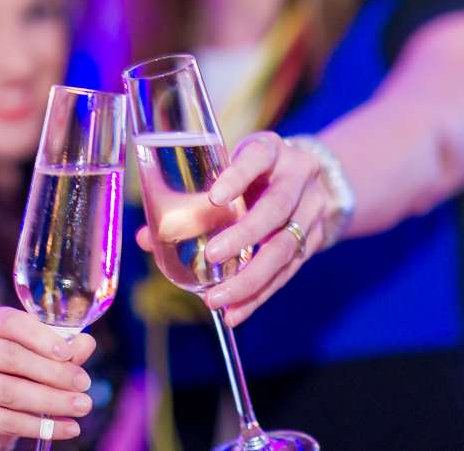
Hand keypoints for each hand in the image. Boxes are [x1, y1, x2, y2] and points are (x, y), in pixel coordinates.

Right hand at [0, 306, 95, 449]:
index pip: (10, 322)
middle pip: (10, 357)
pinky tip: (65, 428)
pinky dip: (39, 427)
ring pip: (9, 392)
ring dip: (51, 402)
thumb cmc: (6, 368)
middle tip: (83, 384)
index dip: (41, 337)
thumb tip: (85, 344)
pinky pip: (5, 422)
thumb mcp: (29, 349)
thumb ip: (57, 346)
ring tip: (80, 407)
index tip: (69, 353)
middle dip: (53, 372)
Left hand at [202, 132, 332, 325]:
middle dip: (244, 235)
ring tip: (217, 299)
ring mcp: (312, 210)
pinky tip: (235, 312)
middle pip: (276, 208)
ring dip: (250, 278)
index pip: (258, 156)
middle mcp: (298, 177)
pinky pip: (287, 272)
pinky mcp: (315, 241)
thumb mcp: (233, 167)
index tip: (215, 196)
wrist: (317, 178)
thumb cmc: (257, 171)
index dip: (238, 175)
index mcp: (272, 150)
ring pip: (284, 248)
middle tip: (213, 254)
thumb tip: (146, 237)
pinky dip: (259, 295)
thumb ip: (194, 195)